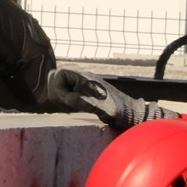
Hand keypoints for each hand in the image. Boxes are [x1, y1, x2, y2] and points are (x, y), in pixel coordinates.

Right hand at [49, 68, 177, 128]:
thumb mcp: (99, 106)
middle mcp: (81, 79)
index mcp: (84, 77)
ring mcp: (81, 85)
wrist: (130, 113)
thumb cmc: (117, 109)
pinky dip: (65, 100)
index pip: (59, 74)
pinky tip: (73, 108)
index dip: (57, 87)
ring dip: (60, 96)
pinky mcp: (83, 93)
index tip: (65, 99)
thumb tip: (67, 97)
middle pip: (55, 78)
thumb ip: (82, 101)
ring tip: (69, 107)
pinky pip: (65, 92)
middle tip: (65, 103)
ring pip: (59, 86)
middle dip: (56, 91)